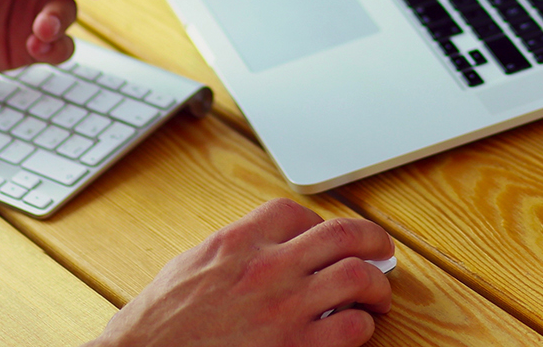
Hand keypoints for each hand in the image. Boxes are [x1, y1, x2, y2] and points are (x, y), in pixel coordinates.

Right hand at [88, 199, 392, 346]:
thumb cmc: (162, 322)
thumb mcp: (193, 266)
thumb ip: (233, 252)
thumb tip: (260, 248)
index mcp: (239, 242)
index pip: (296, 212)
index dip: (318, 222)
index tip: (324, 237)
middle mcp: (268, 268)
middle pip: (341, 234)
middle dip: (371, 239)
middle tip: (380, 251)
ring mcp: (286, 308)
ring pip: (357, 276)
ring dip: (376, 284)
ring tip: (377, 294)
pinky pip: (352, 327)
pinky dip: (362, 326)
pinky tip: (354, 329)